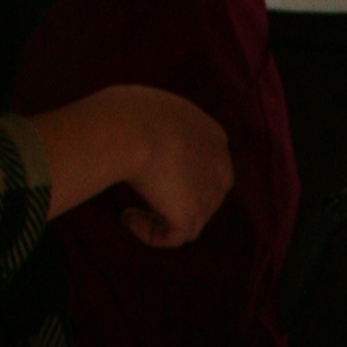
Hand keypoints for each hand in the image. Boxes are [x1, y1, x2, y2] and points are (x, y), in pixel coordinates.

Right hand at [31, 81, 231, 246]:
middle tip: (143, 199)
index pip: (205, 165)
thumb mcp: (147, 109)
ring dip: (159, 219)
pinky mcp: (190, 216)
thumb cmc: (126, 112)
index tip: (150, 176)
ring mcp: (209, 195)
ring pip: (188, 221)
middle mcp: (220, 167)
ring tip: (127, 211)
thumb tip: (133, 137)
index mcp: (213, 136)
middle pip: (202, 196)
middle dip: (175, 202)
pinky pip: (171, 237)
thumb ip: (152, 127)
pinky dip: (148, 232)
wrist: (129, 127)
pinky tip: (126, 216)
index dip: (180, 176)